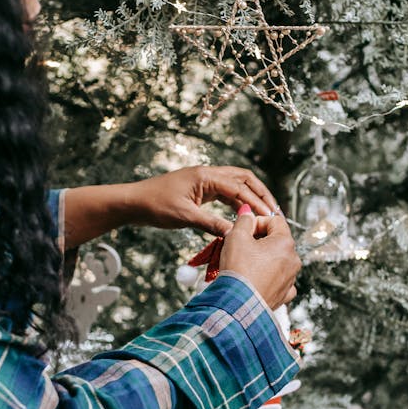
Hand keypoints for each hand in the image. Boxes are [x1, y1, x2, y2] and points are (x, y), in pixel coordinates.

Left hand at [125, 166, 278, 236]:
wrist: (133, 203)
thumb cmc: (155, 206)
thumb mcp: (185, 217)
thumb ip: (212, 224)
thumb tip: (236, 234)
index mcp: (206, 175)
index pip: (239, 187)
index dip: (256, 202)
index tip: (269, 216)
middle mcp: (208, 174)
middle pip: (243, 179)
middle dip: (260, 194)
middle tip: (274, 211)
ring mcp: (204, 181)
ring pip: (235, 185)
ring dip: (250, 198)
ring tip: (264, 214)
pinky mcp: (200, 191)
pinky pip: (225, 194)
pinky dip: (237, 203)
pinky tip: (243, 216)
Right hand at [219, 207, 300, 309]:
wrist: (238, 305)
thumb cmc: (238, 271)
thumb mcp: (236, 237)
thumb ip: (244, 220)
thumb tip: (248, 212)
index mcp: (285, 243)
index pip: (275, 220)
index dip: (257, 222)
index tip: (244, 230)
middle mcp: (293, 260)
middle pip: (277, 241)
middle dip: (259, 241)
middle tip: (241, 246)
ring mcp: (290, 278)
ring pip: (277, 261)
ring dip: (263, 259)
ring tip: (244, 264)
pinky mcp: (284, 295)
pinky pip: (278, 280)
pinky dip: (268, 278)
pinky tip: (256, 279)